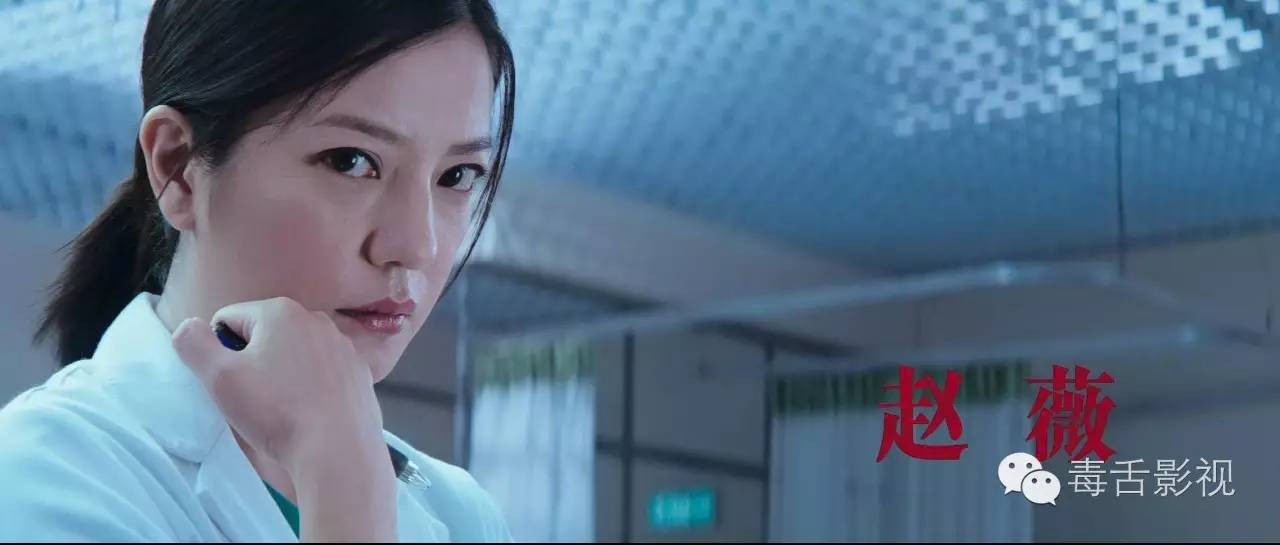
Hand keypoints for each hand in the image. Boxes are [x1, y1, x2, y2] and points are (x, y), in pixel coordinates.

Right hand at [171, 296, 397, 540]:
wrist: (338, 450)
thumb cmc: (275, 411)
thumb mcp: (219, 377)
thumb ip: (194, 344)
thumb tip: (189, 327)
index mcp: (280, 311)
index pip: (228, 319)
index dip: (218, 351)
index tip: (229, 382)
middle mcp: (317, 319)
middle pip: (264, 335)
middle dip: (252, 361)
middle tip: (254, 398)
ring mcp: (343, 345)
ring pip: (295, 354)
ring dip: (282, 374)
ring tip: (282, 409)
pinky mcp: (360, 372)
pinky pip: (322, 373)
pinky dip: (311, 387)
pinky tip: (309, 412)